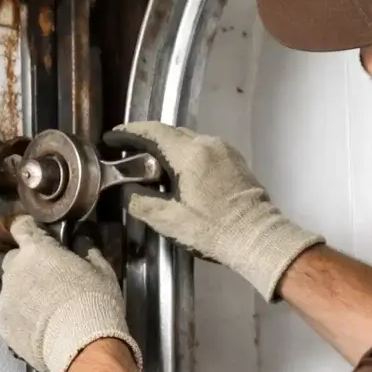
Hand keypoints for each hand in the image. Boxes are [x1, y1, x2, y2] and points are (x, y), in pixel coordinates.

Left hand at [0, 217, 141, 371]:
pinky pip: (12, 316)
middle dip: (28, 266)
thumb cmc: (95, 304)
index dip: (28, 229)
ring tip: (48, 310)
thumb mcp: (102, 273)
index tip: (35, 235)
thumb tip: (87, 248)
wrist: (83, 347)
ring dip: (25, 294)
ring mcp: (6, 301)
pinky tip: (42, 328)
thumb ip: (89, 255)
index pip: (21, 227)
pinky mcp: (5, 327)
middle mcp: (15, 272)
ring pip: (12, 290)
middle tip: (49, 279)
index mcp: (37, 251)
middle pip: (14, 260)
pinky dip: (23, 319)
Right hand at [109, 121, 322, 300]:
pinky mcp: (235, 161)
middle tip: (129, 154)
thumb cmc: (213, 230)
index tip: (113, 138)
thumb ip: (142, 202)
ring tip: (152, 165)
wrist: (258, 238)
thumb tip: (129, 193)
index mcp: (191, 154)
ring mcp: (225, 150)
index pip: (154, 132)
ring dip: (169, 148)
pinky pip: (204, 149)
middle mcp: (208, 144)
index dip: (130, 133)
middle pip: (171, 133)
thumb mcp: (170, 220)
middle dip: (148, 141)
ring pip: (189, 140)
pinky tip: (180, 172)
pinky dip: (187, 155)